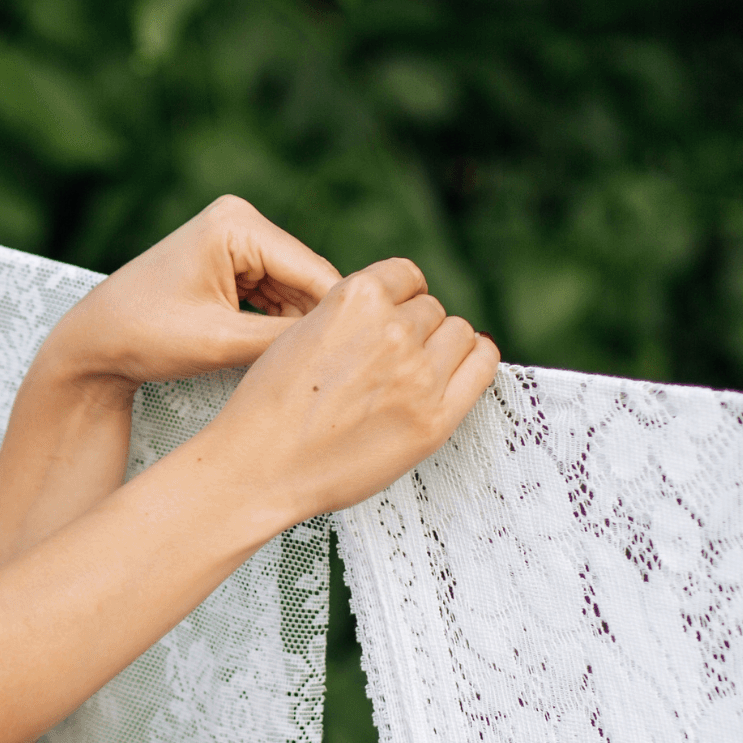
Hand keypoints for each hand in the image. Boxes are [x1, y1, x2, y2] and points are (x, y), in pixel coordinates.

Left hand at [36, 196, 342, 391]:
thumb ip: (285, 341)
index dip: (339, 317)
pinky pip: (274, 294)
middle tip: (341, 371)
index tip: (365, 358)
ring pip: (294, 290)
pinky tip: (281, 357)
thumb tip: (344, 345)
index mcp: (237, 224)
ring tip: (310, 369)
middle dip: (318, 323)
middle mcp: (240, 219)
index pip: (313, 271)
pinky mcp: (230, 260)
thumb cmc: (144, 337)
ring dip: (299, 327)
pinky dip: (279, 325)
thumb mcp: (221, 343)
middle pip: (307, 279)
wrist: (92, 341)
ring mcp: (234, 238)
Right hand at [187, 258, 499, 524]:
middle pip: (431, 309)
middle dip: (413, 328)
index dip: (397, 297)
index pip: (406, 275)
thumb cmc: (271, 405)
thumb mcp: (302, 331)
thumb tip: (399, 307)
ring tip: (414, 372)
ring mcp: (418, 376)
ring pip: (458, 333)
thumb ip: (351, 313)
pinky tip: (459, 369)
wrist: (259, 467)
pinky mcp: (434, 419)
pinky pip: (483, 364)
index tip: (389, 317)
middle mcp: (392, 331)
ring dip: (441, 346)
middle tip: (388, 359)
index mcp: (355, 298)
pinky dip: (476, 359)